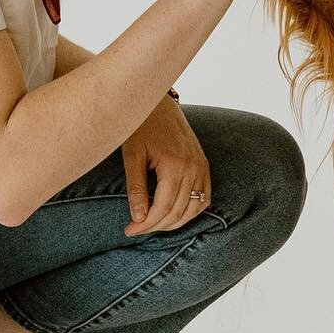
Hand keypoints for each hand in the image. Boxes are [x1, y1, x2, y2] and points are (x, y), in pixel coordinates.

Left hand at [120, 97, 211, 235]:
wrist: (158, 102)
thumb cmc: (141, 126)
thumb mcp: (132, 155)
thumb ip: (136, 187)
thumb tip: (137, 218)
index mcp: (174, 164)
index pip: (162, 208)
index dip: (145, 224)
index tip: (129, 230)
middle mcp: (193, 167)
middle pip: (177, 211)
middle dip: (156, 226)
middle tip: (136, 229)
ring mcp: (202, 166)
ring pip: (193, 208)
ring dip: (174, 222)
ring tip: (153, 225)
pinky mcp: (204, 164)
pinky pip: (204, 197)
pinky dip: (191, 211)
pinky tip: (175, 214)